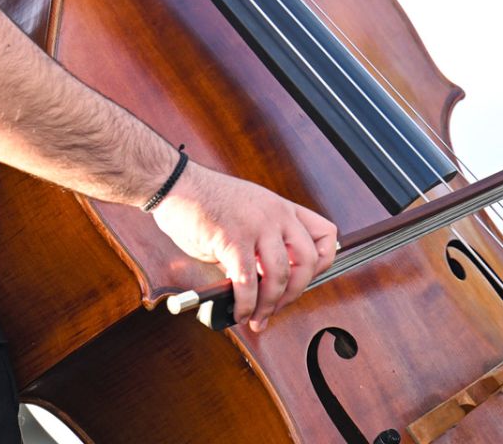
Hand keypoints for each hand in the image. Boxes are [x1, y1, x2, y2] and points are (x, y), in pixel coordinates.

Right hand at [151, 162, 337, 332]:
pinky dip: (245, 304)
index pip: (326, 234)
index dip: (323, 264)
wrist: (176, 184)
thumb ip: (262, 246)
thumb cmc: (206, 201)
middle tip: (279, 307)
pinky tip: (238, 311)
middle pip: (308, 261)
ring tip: (256, 317)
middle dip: (295, 293)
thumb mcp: (248, 216)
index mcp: (283, 208)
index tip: (307, 280)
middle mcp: (276, 214)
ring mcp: (256, 225)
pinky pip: (247, 281)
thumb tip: (264, 283)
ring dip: (269, 305)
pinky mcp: (232, 239)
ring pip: (279, 276)